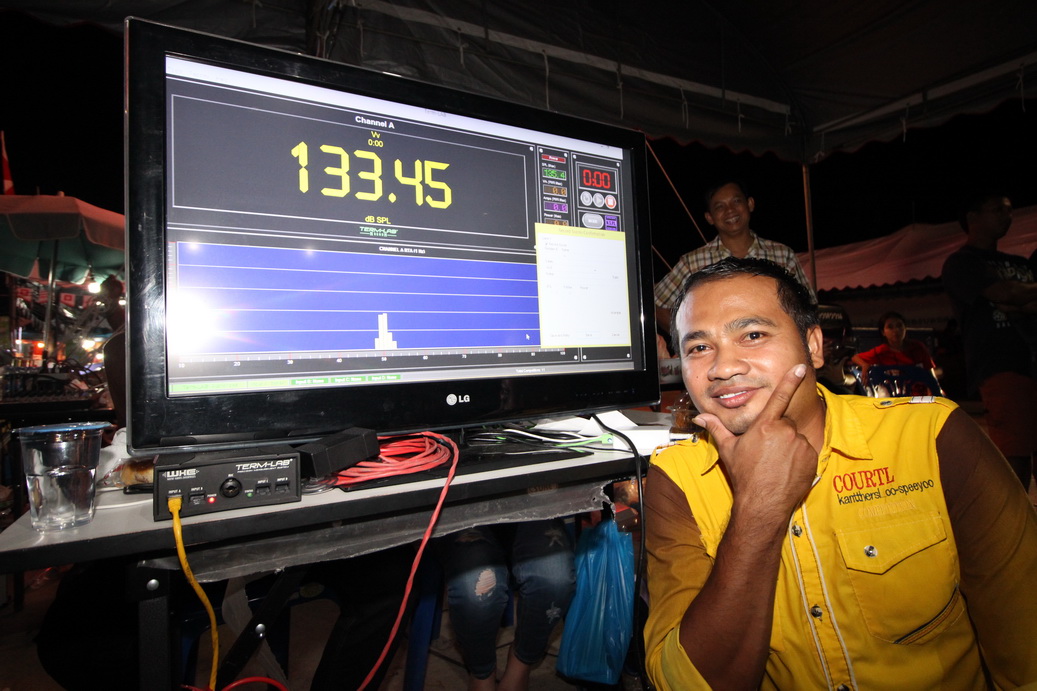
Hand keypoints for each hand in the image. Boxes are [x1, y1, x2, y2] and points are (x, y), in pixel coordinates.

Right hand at [693, 364, 818, 520]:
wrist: (762, 503)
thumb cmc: (744, 476)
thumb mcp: (729, 449)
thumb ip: (716, 428)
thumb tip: (701, 417)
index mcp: (764, 425)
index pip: (779, 397)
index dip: (791, 380)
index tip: (800, 368)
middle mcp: (785, 432)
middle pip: (784, 424)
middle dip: (778, 433)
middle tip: (766, 452)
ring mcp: (800, 445)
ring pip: (795, 438)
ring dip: (788, 446)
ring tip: (776, 463)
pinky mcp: (811, 458)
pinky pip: (806, 451)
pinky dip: (799, 458)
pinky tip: (787, 469)